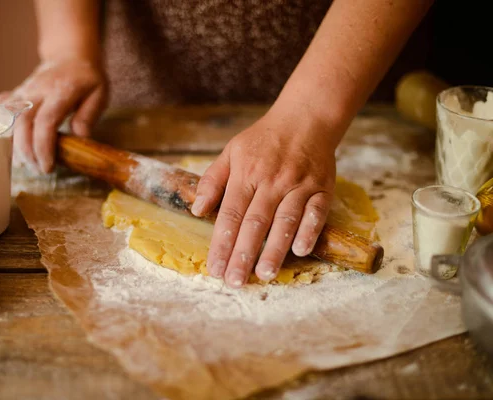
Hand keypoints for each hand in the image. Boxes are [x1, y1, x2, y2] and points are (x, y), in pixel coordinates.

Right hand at [0, 59, 107, 172]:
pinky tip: (3, 143)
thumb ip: (89, 115)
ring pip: (8, 119)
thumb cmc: (87, 79)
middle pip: (22, 123)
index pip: (46, 121)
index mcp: (60, 91)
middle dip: (27, 151)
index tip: (47, 167)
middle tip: (38, 169)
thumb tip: (79, 137)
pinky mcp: (15, 94)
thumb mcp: (99, 94)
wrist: (69, 56)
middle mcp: (37, 90)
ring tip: (26, 163)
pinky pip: (0, 110)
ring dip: (14, 145)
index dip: (43, 146)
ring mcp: (23, 91)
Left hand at [191, 109, 337, 286]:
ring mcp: (298, 185)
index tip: (214, 268)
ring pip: (285, 221)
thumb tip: (197, 209)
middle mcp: (272, 181)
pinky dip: (309, 231)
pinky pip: (316, 212)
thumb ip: (213, 180)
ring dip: (274, 249)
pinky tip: (300, 251)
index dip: (222, 243)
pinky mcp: (321, 188)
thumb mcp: (231, 151)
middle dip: (243, 254)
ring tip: (264, 275)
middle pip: (255, 223)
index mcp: (246, 173)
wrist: (305, 119)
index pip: (230, 214)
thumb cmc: (263, 140)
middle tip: (234, 280)